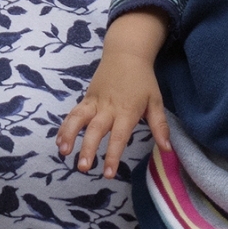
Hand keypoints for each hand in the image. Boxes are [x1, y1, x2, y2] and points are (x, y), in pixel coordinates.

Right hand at [57, 12, 169, 176]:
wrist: (125, 54)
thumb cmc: (143, 80)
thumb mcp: (156, 101)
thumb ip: (160, 126)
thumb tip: (168, 150)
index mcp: (127, 111)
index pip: (119, 137)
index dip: (112, 155)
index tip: (107, 174)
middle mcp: (108, 108)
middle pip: (96, 130)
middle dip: (88, 148)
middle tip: (83, 167)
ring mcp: (94, 102)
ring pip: (78, 119)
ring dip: (70, 135)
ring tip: (63, 152)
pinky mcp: (86, 98)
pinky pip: (73, 113)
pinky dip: (65, 126)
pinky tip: (59, 140)